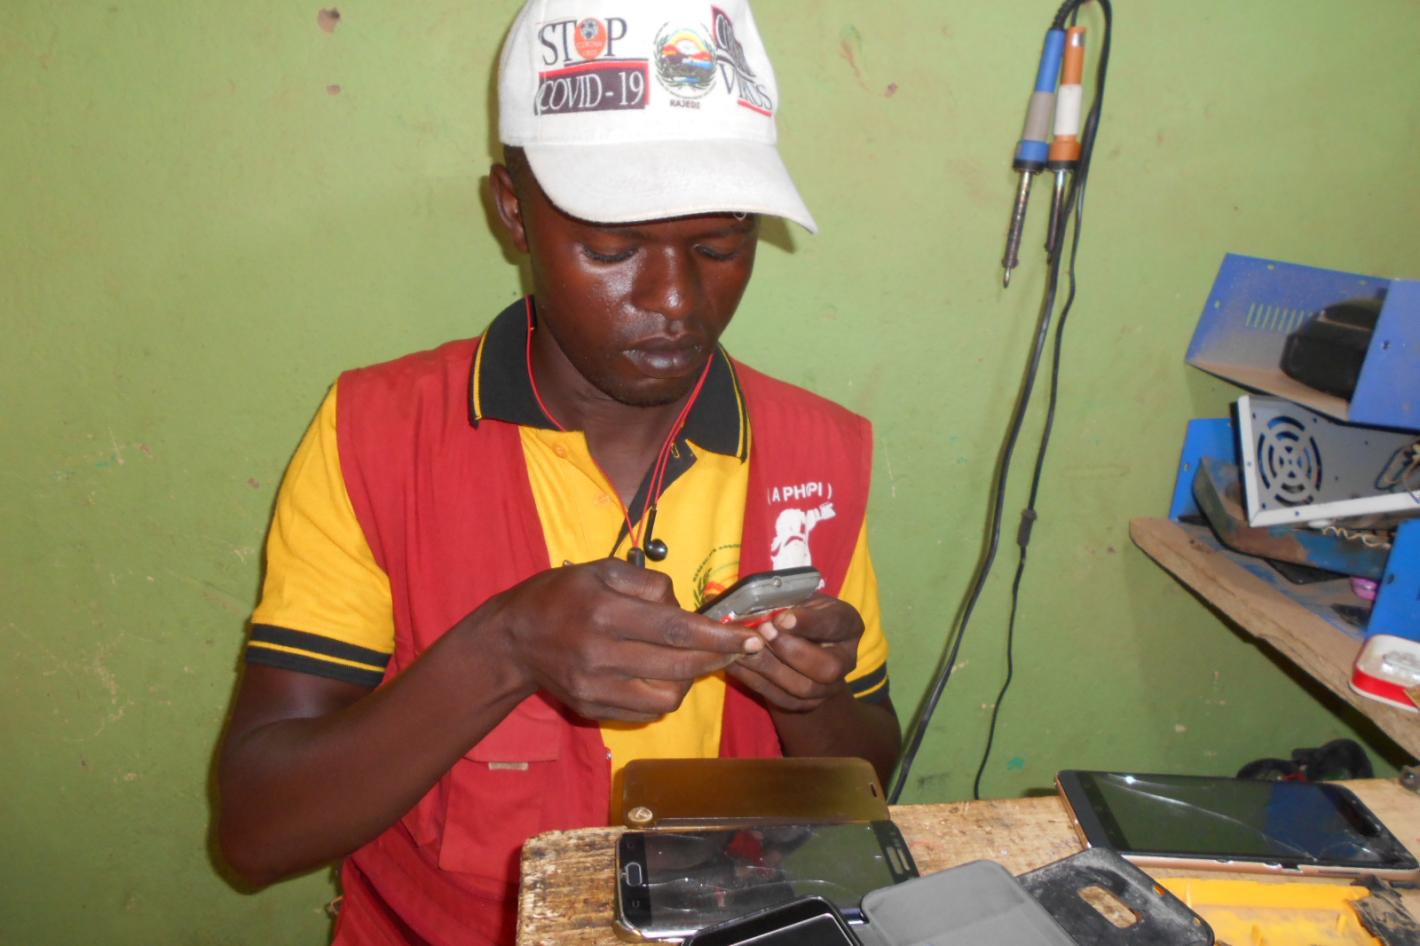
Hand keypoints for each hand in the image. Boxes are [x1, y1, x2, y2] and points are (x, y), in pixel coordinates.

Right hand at [477, 558, 765, 722]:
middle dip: (718, 658)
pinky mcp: (592, 710)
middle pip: (677, 665)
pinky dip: (663, 695)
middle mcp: (600, 655)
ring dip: (690, 680)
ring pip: (666, 698)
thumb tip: (683, 606)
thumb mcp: (599, 570)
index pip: (675, 629)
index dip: (718, 636)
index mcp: (604, 613)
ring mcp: (595, 689)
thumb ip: (645, 583)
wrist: (512, 640)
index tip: (750, 637)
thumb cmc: (560, 596)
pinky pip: (645, 711)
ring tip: (692, 660)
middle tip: (739, 648)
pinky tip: (662, 675)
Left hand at [725, 594, 862, 712]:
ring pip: (804, 688)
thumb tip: (766, 613)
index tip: (781, 618)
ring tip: (743, 649)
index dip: (809, 623)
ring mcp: (829, 686)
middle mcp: (846, 659)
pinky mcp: (807, 703)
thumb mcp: (796, 598)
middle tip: (762, 632)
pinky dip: (755, 681)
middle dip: (791, 652)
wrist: (794, 642)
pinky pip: (782, 698)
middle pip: (828, 668)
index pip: (835, 624)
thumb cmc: (795, 611)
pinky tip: (735, 664)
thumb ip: (786, 604)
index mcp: (848, 625)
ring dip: (770, 668)